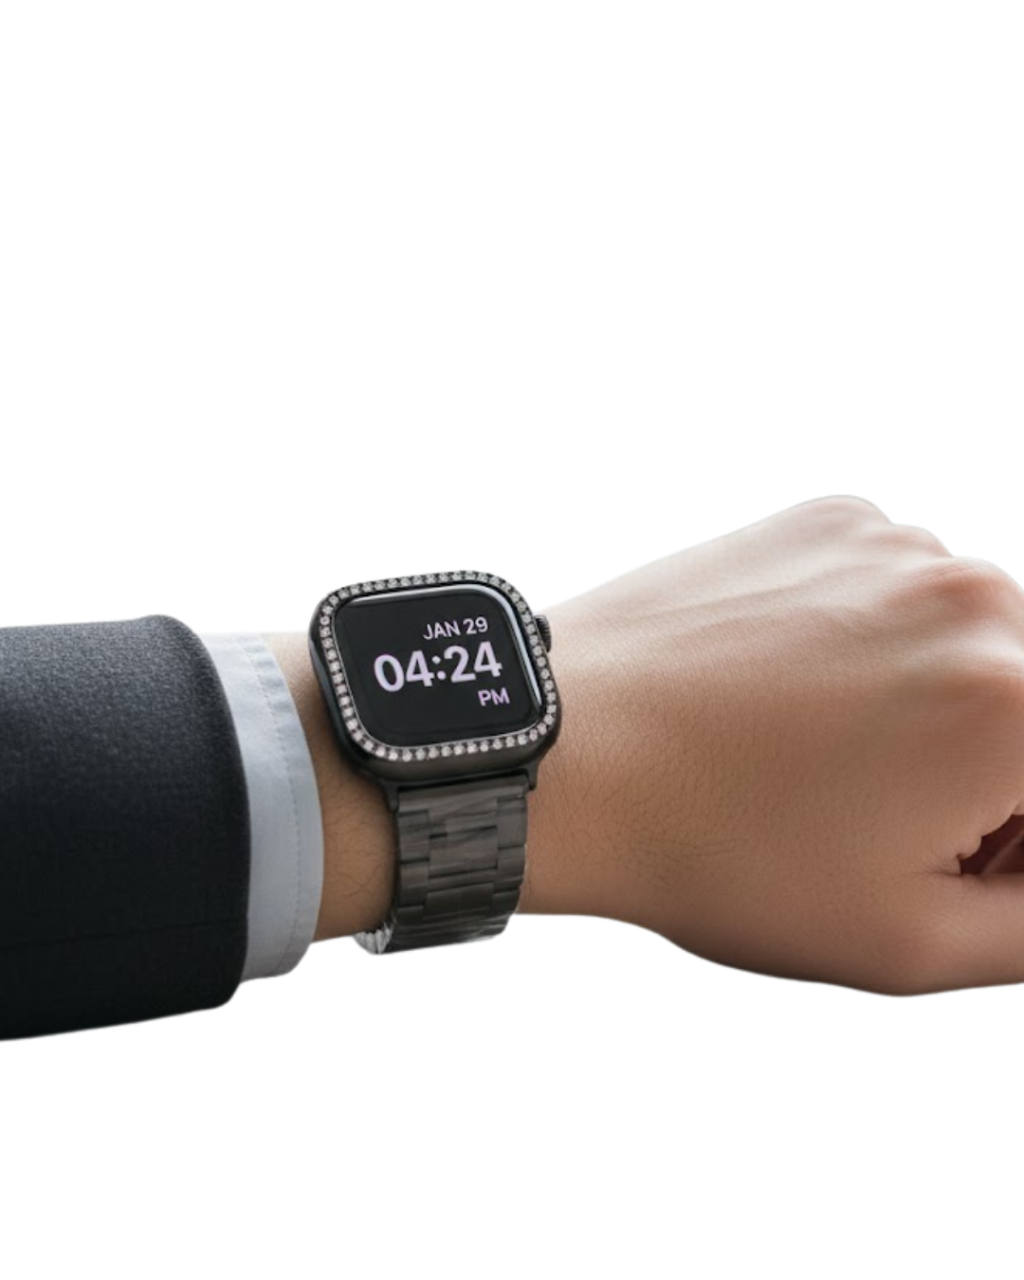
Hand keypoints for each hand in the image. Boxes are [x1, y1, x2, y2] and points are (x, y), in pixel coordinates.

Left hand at [526, 495, 1023, 994]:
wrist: (566, 749)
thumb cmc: (714, 850)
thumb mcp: (907, 940)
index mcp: (1019, 707)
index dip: (1012, 840)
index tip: (958, 857)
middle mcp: (978, 599)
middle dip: (993, 777)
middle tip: (879, 819)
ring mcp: (898, 544)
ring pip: (977, 647)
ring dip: (940, 703)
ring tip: (819, 757)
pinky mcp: (835, 519)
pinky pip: (902, 593)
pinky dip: (878, 642)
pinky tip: (794, 691)